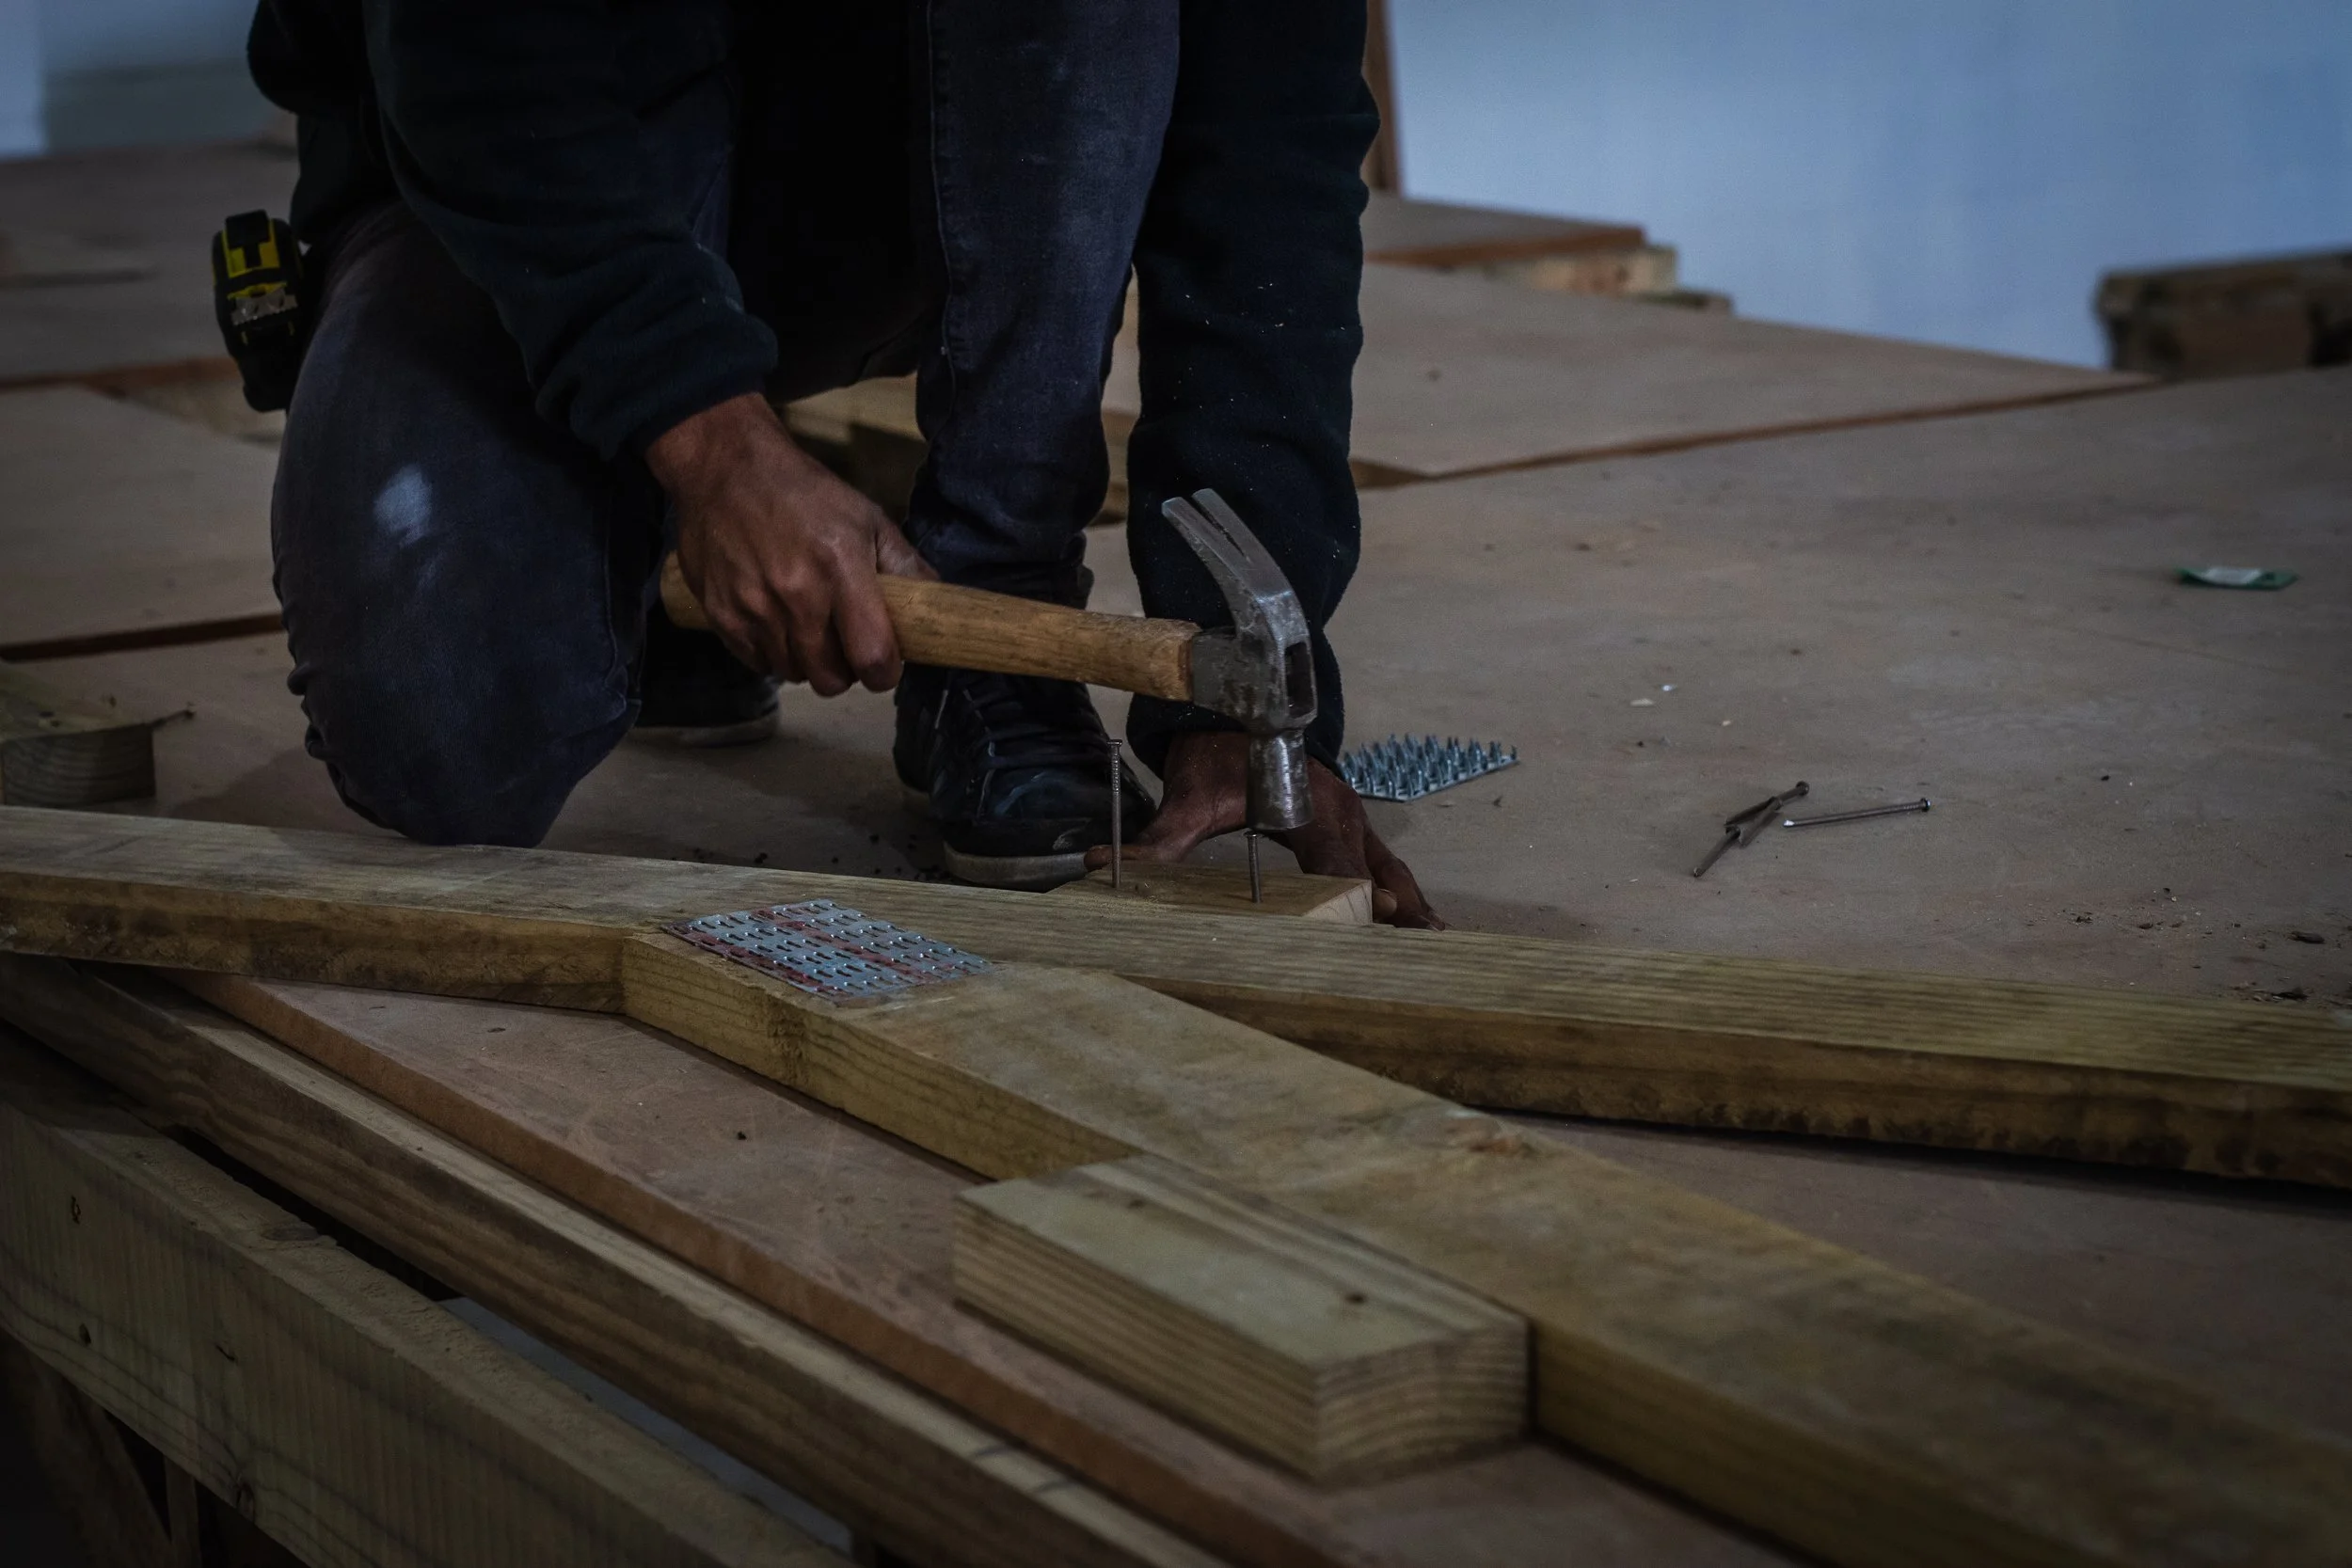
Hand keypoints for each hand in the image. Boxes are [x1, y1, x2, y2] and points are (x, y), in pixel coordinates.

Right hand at [646, 392, 933, 694]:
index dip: (885, 671)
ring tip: (809, 624)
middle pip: (831, 680)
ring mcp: (753, 608)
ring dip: (807, 660)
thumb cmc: (804, 493)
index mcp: (840, 568)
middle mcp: (796, 594)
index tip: (884, 662)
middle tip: (845, 643)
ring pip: (794, 674)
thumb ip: (906, 566)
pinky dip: (772, 653)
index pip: (872, 658)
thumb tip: (936, 607)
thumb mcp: (867, 517)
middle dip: (846, 670)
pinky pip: (758, 664)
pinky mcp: (721, 616)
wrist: (725, 469)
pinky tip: (777, 619)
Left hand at [1085, 731, 1445, 928]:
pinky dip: (1401, 889)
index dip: (1358, 889)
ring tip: (1432, 941)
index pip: (1337, 859)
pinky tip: (1416, 920)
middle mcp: (1341, 812)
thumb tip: (1101, 863)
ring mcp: (1352, 817)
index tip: (1381, 913)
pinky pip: (1382, 860)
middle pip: (1376, 868)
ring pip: (1388, 865)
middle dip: (1397, 906)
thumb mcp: (1186, 800)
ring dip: (1408, 902)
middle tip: (1420, 944)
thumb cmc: (1214, 759)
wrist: (1232, 709)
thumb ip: (1154, 840)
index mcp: (1309, 808)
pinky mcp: (1350, 823)